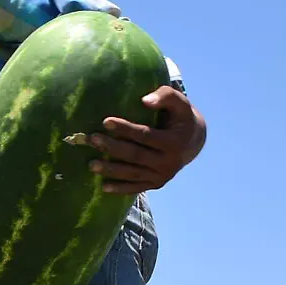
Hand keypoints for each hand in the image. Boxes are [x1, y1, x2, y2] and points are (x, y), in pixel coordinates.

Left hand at [88, 86, 207, 194]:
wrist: (194, 141)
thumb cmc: (180, 117)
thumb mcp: (180, 103)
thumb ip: (165, 96)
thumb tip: (144, 100)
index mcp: (174, 142)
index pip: (145, 135)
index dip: (125, 129)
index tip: (105, 121)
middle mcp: (169, 162)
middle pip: (135, 155)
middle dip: (112, 148)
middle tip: (92, 139)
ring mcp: (163, 176)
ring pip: (133, 173)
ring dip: (111, 170)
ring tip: (91, 165)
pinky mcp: (157, 184)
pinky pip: (136, 187)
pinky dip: (120, 188)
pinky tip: (103, 187)